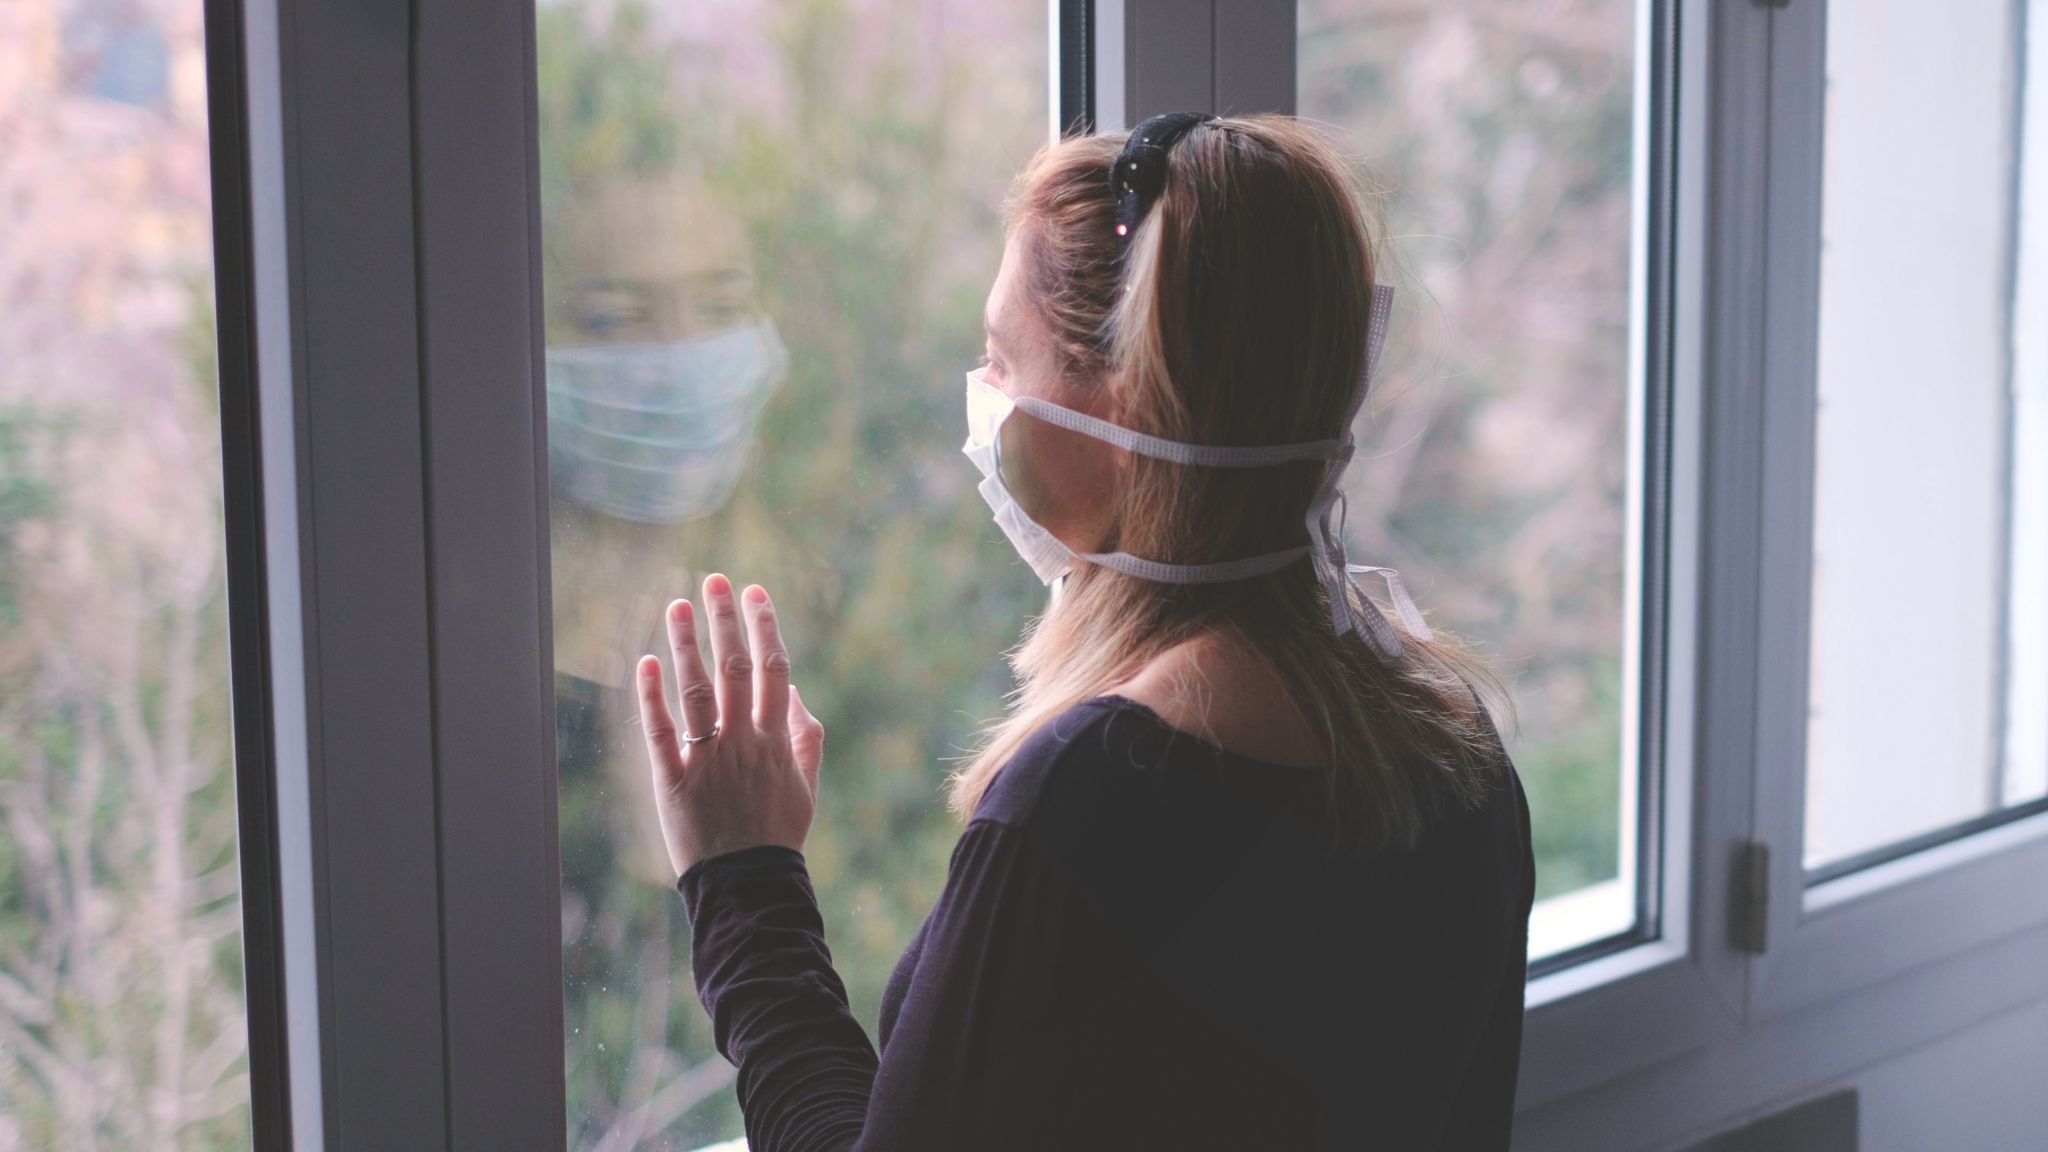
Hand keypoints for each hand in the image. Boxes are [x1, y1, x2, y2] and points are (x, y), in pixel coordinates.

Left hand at [636, 573, 824, 877]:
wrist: (747, 885)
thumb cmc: (777, 833)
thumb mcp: (806, 786)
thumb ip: (806, 736)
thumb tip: (793, 690)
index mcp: (776, 741)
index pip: (773, 670)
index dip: (765, 627)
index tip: (755, 593)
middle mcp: (742, 743)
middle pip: (734, 670)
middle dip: (724, 620)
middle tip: (714, 580)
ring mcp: (707, 761)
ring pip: (696, 692)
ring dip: (685, 645)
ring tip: (676, 605)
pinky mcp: (674, 782)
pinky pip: (660, 732)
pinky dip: (652, 696)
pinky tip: (646, 661)